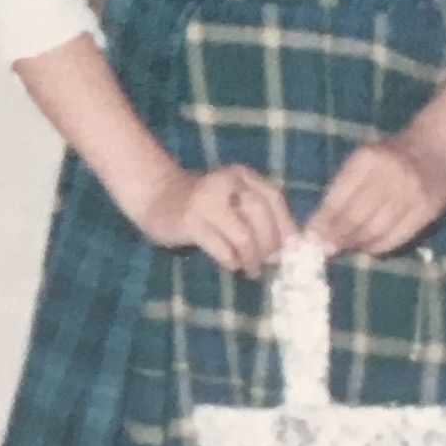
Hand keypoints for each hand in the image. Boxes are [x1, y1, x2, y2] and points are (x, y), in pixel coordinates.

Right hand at [124, 155, 291, 272]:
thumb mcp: (233, 201)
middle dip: (269, 244)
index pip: (273, 198)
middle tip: (270, 264)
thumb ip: (258, 216)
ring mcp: (206, 201)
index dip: (285, 226)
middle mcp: (225, 182)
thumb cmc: (203, 206)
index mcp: (241, 175)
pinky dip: (231, 261)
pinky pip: (221, 248)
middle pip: (261, 215)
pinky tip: (232, 266)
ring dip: (252, 258)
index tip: (290, 250)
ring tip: (252, 269)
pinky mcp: (190, 222)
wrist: (156, 198)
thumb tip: (289, 246)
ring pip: (243, 235)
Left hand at [309, 133, 445, 254]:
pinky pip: (397, 237)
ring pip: (376, 231)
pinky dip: (378, 247)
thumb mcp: (362, 161)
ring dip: (356, 244)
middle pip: (356, 218)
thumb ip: (340, 191)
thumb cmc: (390, 157)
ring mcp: (412, 193)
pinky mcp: (428, 209)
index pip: (338, 199)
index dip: (322, 224)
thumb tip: (316, 229)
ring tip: (346, 247)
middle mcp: (390, 174)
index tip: (309, 240)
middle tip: (326, 250)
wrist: (438, 146)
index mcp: (367, 159)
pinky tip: (368, 247)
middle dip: (337, 238)